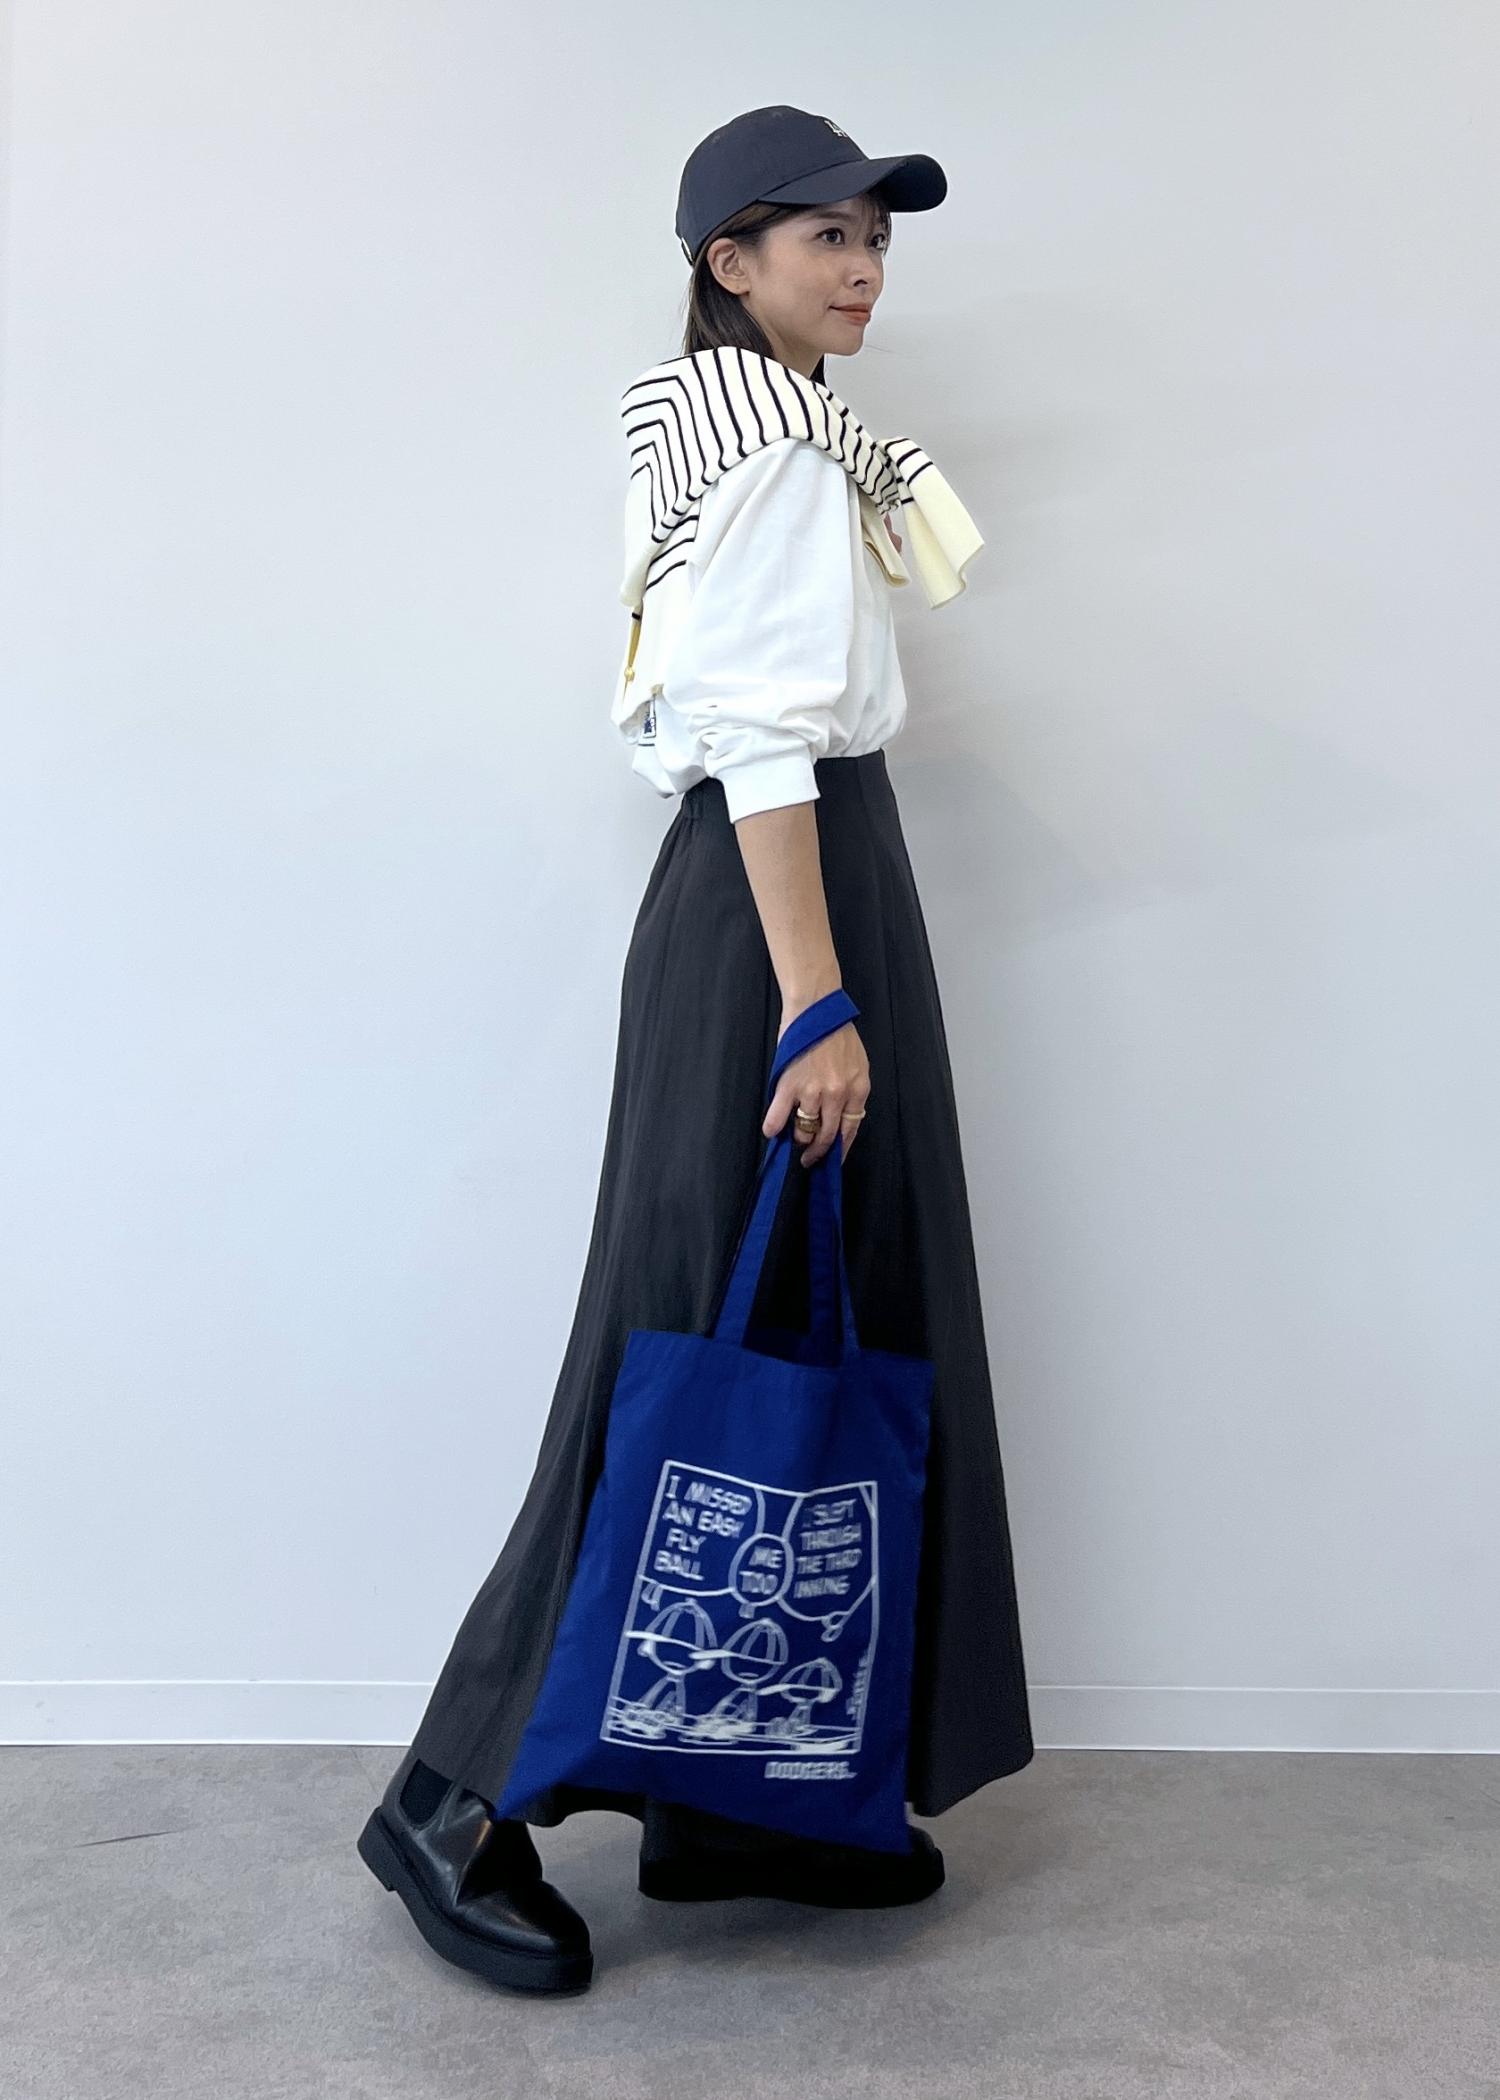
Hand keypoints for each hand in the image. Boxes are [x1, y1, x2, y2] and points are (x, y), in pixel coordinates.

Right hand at [763, 1018, 869, 1167]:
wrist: (817, 1008)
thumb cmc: (837, 1033)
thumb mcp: (857, 1065)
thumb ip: (851, 1092)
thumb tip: (840, 1117)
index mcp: (857, 1090)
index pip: (849, 1130)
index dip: (839, 1149)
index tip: (832, 1160)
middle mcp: (837, 1094)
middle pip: (826, 1136)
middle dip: (817, 1153)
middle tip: (809, 1159)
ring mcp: (813, 1091)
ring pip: (804, 1129)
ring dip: (798, 1138)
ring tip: (793, 1140)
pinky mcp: (790, 1084)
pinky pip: (779, 1115)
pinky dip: (773, 1127)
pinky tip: (771, 1132)